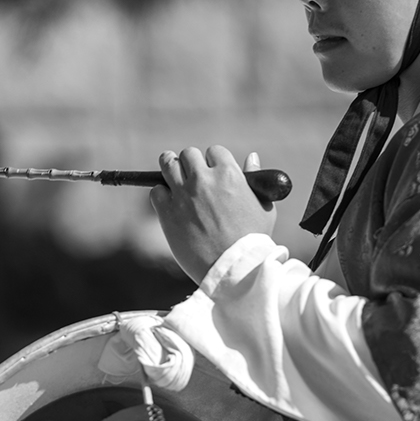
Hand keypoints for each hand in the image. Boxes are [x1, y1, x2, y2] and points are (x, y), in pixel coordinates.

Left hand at [150, 146, 276, 284]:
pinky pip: (156, 191)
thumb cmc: (252, 241)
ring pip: (167, 164)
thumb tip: (251, 157)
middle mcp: (203, 179)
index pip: (214, 151)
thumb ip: (254, 179)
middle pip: (188, 155)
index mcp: (229, 174)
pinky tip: (169, 203)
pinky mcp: (167, 212)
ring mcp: (183, 194)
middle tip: (190, 174)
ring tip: (171, 172)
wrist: (232, 269)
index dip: (213, 161)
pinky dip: (161, 194)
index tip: (212, 171)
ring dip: (169, 167)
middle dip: (190, 163)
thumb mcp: (263, 207)